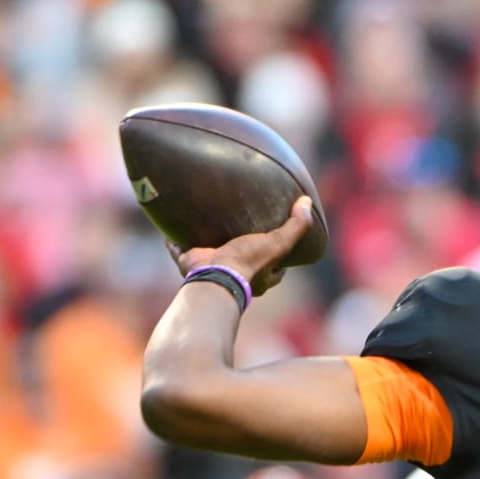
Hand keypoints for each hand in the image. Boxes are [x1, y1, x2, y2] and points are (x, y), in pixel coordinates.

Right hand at [167, 197, 314, 296]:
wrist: (214, 276)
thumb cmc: (248, 262)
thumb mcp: (278, 243)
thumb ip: (296, 226)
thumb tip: (307, 203)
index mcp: (260, 276)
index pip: (276, 267)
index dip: (279, 254)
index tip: (279, 238)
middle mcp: (237, 275)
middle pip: (241, 259)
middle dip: (241, 247)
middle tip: (240, 225)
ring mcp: (212, 269)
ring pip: (211, 253)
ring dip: (208, 241)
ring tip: (207, 220)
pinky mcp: (191, 262)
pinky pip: (180, 249)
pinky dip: (174, 241)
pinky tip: (171, 226)